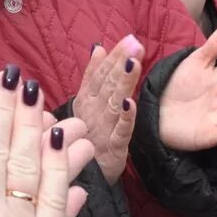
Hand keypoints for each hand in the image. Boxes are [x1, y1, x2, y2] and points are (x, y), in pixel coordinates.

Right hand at [70, 36, 145, 182]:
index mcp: (85, 100)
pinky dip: (125, 117)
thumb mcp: (85, 103)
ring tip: (134, 63)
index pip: (99, 74)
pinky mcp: (113, 149)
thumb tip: (98, 47)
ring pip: (114, 102)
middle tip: (134, 44)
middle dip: (121, 62)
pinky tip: (131, 102)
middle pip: (107, 84)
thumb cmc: (84, 137)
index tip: (127, 39)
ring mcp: (102, 130)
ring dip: (124, 83)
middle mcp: (91, 112)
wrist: (82, 177)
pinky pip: (121, 131)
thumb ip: (92, 75)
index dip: (113, 56)